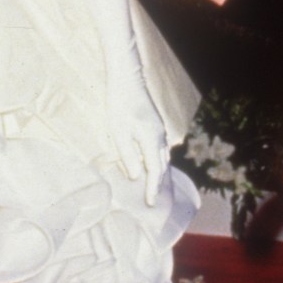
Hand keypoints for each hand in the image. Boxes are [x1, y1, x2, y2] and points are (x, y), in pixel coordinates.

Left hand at [104, 75, 167, 207]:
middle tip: (152, 201)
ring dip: (159, 173)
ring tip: (154, 186)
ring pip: (164, 157)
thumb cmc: (119, 105)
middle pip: (162, 166)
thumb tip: (137, 176)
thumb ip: (128, 155)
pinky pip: (162, 149)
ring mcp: (160, 130)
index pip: (154, 171)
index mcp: (151, 140)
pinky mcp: (157, 125)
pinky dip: (159, 161)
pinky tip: (153, 164)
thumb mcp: (119, 132)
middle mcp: (160, 137)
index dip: (152, 188)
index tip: (150, 203)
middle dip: (157, 184)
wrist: (128, 80)